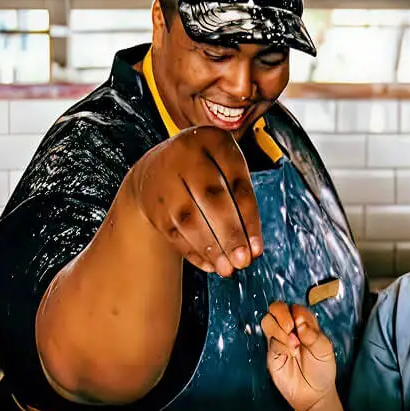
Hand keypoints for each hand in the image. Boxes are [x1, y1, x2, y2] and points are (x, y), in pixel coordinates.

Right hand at [128, 125, 261, 276]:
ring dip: (211, 248)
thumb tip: (252, 248)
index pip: (237, 183)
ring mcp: (165, 179)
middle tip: (243, 262)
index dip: (249, 219)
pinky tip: (209, 264)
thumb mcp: (225, 167)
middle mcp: (186, 155)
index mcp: (213, 141)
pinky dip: (193, 252)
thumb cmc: (205, 171)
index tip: (257, 249)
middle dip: (231, 234)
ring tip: (227, 269)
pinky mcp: (152, 204)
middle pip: (212, 198)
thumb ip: (242, 198)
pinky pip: (174, 232)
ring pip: (190, 219)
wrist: (156, 169)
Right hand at [261, 302, 336, 410]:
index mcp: (304, 324)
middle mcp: (290, 329)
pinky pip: (269, 341)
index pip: (295, 307)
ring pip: (267, 320)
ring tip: (292, 343)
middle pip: (276, 308)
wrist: (313, 393)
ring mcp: (279, 340)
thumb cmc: (322, 369)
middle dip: (281, 313)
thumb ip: (313, 334)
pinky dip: (279, 343)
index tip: (302, 323)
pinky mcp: (272, 353)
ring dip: (278, 328)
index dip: (297, 311)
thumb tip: (299, 323)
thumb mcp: (325, 350)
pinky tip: (289, 353)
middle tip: (290, 327)